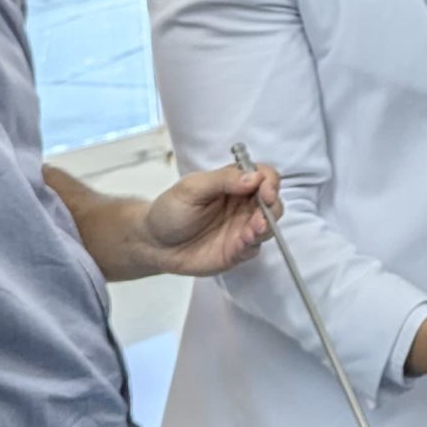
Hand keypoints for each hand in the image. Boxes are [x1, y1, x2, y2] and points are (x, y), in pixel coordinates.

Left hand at [139, 165, 279, 277]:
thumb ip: (222, 180)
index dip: (269, 181)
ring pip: (269, 225)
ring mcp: (242, 228)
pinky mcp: (238, 251)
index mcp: (234, 183)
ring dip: (267, 225)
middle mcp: (244, 205)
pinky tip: (245, 241)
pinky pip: (254, 247)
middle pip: (273, 201)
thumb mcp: (191, 188)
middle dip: (272, 204)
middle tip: (265, 205)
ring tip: (255, 227)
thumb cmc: (170, 211)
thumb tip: (254, 176)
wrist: (154, 244)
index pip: (264, 176)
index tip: (265, 188)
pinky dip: (253, 243)